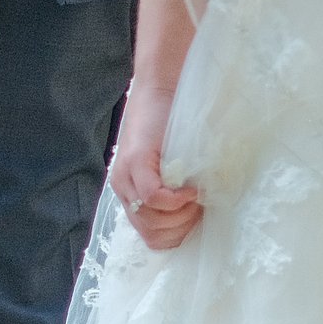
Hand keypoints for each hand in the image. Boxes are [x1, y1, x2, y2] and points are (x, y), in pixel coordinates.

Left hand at [108, 78, 201, 249]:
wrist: (160, 87)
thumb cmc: (171, 123)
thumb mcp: (170, 163)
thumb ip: (173, 187)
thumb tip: (197, 216)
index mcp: (130, 193)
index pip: (151, 236)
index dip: (177, 235)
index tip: (196, 218)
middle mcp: (123, 188)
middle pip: (152, 234)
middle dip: (182, 228)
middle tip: (199, 208)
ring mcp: (126, 176)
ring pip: (151, 220)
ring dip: (181, 216)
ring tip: (195, 197)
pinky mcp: (135, 161)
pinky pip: (152, 197)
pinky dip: (175, 201)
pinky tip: (190, 190)